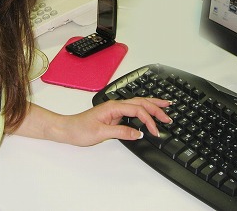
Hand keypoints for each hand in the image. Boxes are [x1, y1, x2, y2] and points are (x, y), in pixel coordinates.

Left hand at [57, 97, 171, 146]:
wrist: (67, 129)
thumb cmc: (79, 129)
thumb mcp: (101, 133)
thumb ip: (121, 132)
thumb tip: (138, 133)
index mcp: (113, 107)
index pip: (137, 110)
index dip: (149, 120)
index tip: (155, 131)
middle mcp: (115, 105)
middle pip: (141, 102)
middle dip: (156, 108)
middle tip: (169, 115)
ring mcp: (115, 109)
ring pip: (138, 104)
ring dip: (152, 105)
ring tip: (165, 107)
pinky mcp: (114, 115)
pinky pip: (133, 110)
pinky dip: (144, 110)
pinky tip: (149, 112)